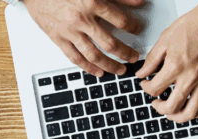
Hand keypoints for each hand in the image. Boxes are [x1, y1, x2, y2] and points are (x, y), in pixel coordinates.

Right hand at [23, 0, 143, 75]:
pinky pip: (75, 58)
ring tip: (120, 70)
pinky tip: (99, 72)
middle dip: (125, 53)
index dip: (133, 27)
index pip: (121, 20)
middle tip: (133, 57)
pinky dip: (89, 68)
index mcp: (92, 2)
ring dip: (110, 65)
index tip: (137, 29)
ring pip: (94, 55)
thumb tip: (139, 1)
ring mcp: (69, 31)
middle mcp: (82, 19)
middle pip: (110, 43)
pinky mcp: (58, 39)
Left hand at [137, 0, 197, 121]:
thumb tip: (143, 72)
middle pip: (171, 107)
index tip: (146, 84)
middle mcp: (191, 78)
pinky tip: (193, 111)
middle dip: (159, 108)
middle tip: (156, 103)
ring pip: (190, 113)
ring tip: (172, 113)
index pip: (154, 89)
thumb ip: (152, 59)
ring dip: (177, 117)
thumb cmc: (196, 25)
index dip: (146, 88)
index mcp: (176, 66)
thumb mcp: (166, 38)